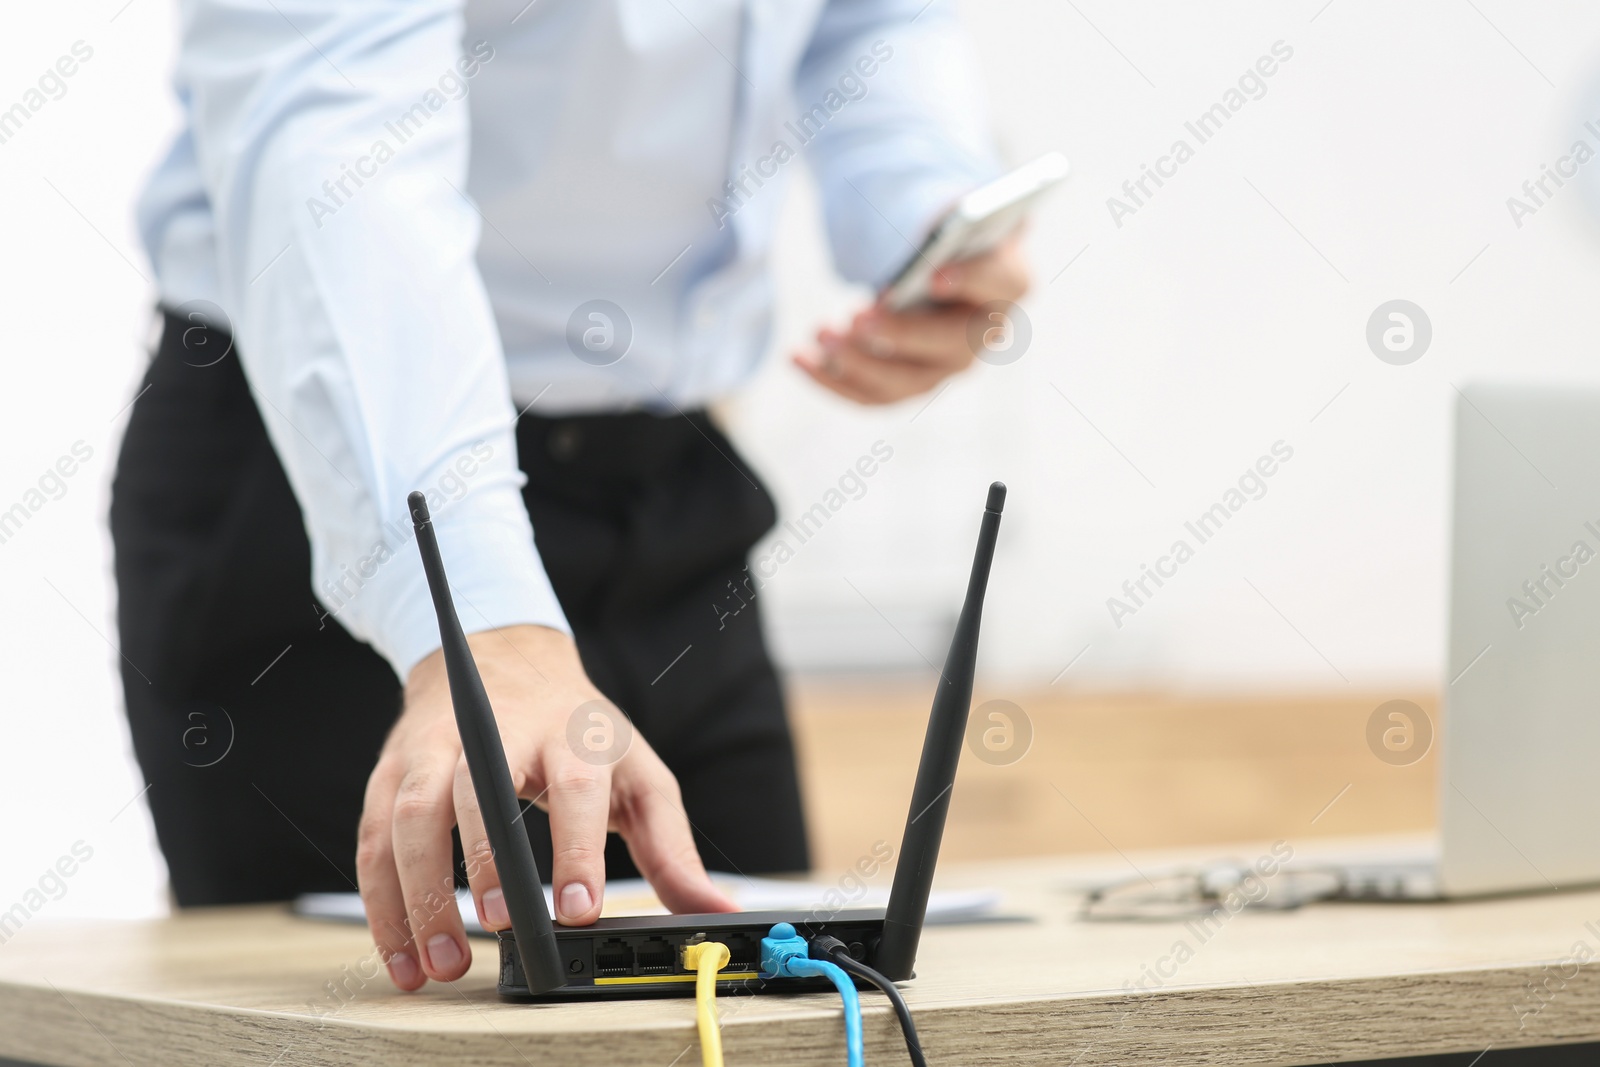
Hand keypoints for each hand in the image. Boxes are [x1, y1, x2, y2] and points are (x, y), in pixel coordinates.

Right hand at [357, 624, 734, 989]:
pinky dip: (381, 900)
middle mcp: (496, 734)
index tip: (578, 911)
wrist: (503, 659)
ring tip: (439, 963)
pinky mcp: (391, 771)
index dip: (576, 850)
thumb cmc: (576, 730)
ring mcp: (435, 749)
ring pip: (411, 815)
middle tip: (501, 929)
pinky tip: (401, 952)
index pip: (575, 788)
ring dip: (418, 894)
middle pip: (480, 791)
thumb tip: (717, 907)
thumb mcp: (637, 775)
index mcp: (569, 735)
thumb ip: (671, 849)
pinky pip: (374, 838)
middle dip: (486, 863)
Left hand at [793, 232, 1030, 404]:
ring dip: (858, 363)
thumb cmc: (942, 233)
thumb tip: (934, 222)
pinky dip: (830, 379)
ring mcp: (946, 367)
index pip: (1003, 282)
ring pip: (905, 382)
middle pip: (951, 347)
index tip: (934, 275)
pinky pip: (870, 395)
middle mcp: (984, 334)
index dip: (972, 279)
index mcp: (1007, 281)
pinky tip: (797, 356)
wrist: (932, 262)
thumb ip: (945, 217)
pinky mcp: (908, 384)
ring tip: (821, 331)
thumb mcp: (946, 213)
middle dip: (902, 335)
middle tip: (858, 316)